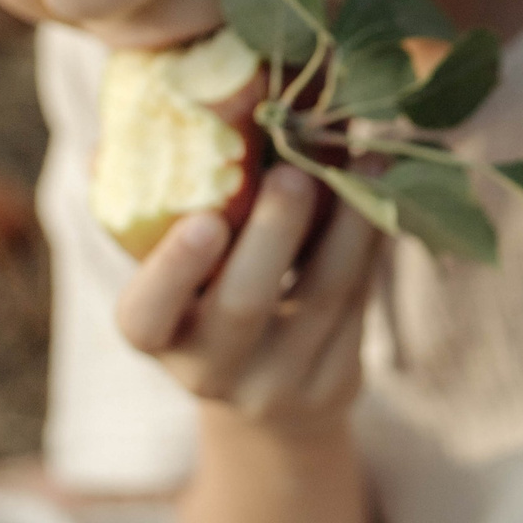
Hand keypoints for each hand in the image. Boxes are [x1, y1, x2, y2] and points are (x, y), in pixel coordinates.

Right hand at [113, 165, 378, 435]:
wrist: (266, 400)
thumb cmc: (205, 306)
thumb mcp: (175, 274)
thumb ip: (159, 208)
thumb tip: (138, 122)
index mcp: (157, 337)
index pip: (148, 315)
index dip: (173, 269)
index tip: (204, 220)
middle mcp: (212, 370)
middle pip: (244, 306)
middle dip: (274, 233)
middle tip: (294, 172)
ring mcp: (279, 383)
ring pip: (323, 297)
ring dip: (348, 224)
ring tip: (363, 160)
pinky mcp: (335, 379)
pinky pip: (359, 302)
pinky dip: (372, 242)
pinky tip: (384, 191)